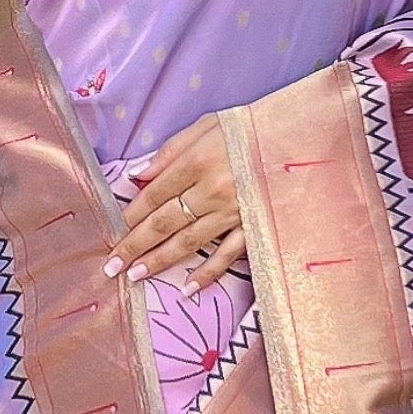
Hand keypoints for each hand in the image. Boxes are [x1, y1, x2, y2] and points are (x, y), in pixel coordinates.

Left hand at [108, 115, 247, 296]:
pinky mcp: (254, 226)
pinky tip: (188, 288)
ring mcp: (233, 211)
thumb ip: (170, 150)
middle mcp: (211, 190)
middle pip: (164, 222)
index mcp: (197, 161)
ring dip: (160, 261)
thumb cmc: (249, 128)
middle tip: (112, 266)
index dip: (130, 215)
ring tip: (136, 275)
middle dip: (135, 245)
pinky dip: (208, 273)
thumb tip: (137, 175)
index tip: (111, 232)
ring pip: (189, 241)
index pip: (154, 194)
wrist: (301, 134)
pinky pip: (228, 255)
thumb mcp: (207, 125)